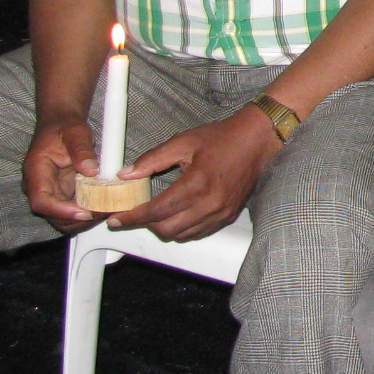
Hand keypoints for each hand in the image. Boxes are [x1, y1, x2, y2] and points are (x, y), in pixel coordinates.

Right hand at [22, 114, 106, 233]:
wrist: (61, 125)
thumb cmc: (65, 127)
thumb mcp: (75, 132)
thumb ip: (81, 150)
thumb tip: (90, 171)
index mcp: (36, 171)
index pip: (41, 201)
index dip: (61, 211)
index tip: (84, 213)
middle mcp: (38, 186)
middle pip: (52, 215)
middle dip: (76, 219)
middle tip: (102, 212)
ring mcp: (50, 193)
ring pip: (61, 218)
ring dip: (82, 220)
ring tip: (105, 210)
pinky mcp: (61, 195)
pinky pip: (71, 211)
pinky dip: (86, 213)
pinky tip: (103, 207)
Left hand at [107, 105, 280, 242]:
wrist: (256, 141)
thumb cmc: (221, 138)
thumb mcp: (183, 141)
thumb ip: (152, 159)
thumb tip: (126, 174)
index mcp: (196, 184)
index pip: (156, 211)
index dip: (132, 217)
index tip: (116, 219)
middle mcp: (209, 204)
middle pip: (166, 229)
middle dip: (146, 224)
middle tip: (135, 213)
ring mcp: (220, 213)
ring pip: (181, 235)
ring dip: (164, 228)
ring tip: (156, 213)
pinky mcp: (228, 216)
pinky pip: (198, 233)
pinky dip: (183, 229)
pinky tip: (177, 215)